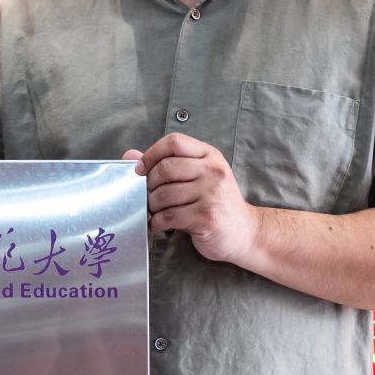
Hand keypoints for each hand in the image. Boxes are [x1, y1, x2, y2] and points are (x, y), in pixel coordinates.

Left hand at [124, 134, 257, 265]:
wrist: (245, 232)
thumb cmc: (216, 203)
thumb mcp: (197, 177)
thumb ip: (165, 164)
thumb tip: (130, 155)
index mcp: (210, 156)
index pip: (174, 142)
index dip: (151, 154)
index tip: (140, 169)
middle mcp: (213, 171)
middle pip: (165, 168)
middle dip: (148, 185)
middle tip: (148, 196)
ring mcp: (212, 194)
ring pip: (163, 195)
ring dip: (151, 206)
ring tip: (155, 212)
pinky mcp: (207, 217)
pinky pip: (169, 217)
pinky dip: (156, 222)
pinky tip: (158, 225)